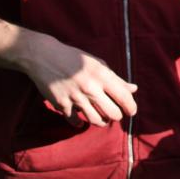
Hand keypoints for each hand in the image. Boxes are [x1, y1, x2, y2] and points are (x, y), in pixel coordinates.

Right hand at [22, 34, 137, 127]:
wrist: (44, 56)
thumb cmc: (75, 59)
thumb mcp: (98, 64)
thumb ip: (116, 79)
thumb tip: (134, 89)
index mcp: (102, 75)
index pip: (124, 97)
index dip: (131, 107)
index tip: (131, 111)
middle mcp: (90, 87)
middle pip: (113, 114)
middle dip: (117, 116)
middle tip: (115, 113)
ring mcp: (75, 97)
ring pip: (96, 121)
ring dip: (102, 122)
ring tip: (102, 118)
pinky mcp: (61, 105)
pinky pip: (75, 122)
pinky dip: (80, 123)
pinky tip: (82, 120)